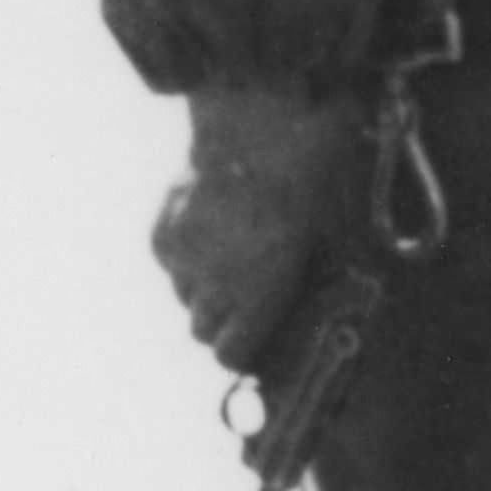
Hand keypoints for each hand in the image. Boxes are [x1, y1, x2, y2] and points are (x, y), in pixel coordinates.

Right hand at [154, 83, 359, 363]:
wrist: (262, 134)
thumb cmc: (310, 193)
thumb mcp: (328, 248)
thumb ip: (311, 288)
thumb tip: (318, 315)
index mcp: (257, 298)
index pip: (231, 355)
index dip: (244, 350)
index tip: (257, 339)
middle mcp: (213, 287)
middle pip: (202, 331)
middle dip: (223, 323)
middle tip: (245, 301)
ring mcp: (182, 261)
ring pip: (184, 296)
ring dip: (204, 288)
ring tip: (233, 255)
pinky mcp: (163, 234)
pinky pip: (172, 260)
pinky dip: (186, 254)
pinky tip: (212, 224)